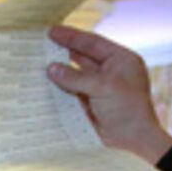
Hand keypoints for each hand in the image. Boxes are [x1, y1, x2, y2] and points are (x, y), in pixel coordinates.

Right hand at [46, 26, 171, 164]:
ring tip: (38, 62)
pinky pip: (71, 91)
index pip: (93, 43)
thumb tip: (51, 68)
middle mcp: (110, 71)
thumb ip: (76, 76)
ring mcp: (99, 87)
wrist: (133, 139)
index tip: (52, 31)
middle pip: (82, 57)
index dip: (72, 36)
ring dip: (59, 71)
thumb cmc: (127, 108)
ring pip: (75, 74)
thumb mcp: (103, 87)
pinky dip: (59, 88)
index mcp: (120, 59)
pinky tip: (45, 83)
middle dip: (63, 51)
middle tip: (41, 44)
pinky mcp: (90, 103)